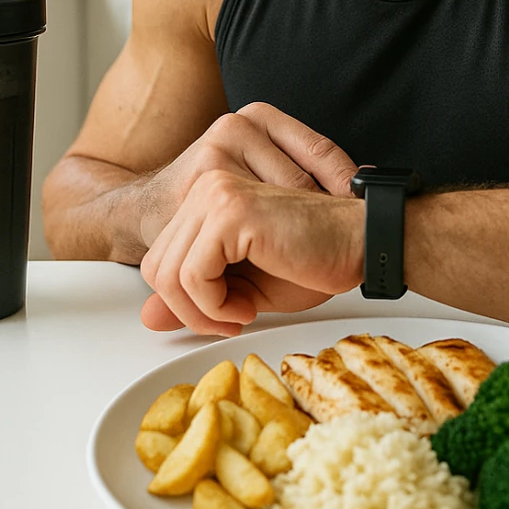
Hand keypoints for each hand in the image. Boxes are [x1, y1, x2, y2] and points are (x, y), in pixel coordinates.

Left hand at [139, 170, 363, 335]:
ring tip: (243, 312)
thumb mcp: (242, 287)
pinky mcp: (230, 211)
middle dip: (189, 310)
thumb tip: (147, 317)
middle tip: (233, 320)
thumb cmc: (314, 261)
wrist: (362, 244)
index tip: (226, 314)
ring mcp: (216, 194)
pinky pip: (193, 274)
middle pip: (156, 266)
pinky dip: (215, 305)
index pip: (161, 259)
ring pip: (168, 273)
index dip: (186, 302)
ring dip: (202, 311)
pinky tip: (249, 305)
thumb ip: (193, 297)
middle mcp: (207, 187)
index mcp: (208, 198)